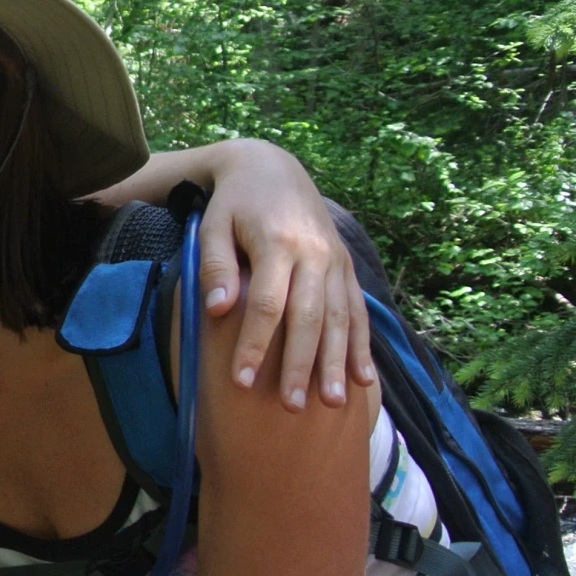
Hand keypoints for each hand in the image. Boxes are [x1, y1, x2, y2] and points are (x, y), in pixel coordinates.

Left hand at [193, 142, 374, 410]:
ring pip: (341, 318)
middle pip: (310, 318)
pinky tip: (362, 379)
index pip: (267, 305)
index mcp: (278, 244)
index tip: (242, 382)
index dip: (255, 345)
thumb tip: (217, 310)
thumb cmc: (233, 205)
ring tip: (330, 403)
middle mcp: (314, 254)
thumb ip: (215, 267)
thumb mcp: (213, 226)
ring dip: (336, 363)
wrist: (271, 168)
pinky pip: (358, 310)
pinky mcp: (346, 265)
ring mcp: (335, 261)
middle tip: (291, 407)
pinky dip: (362, 345)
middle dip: (301, 365)